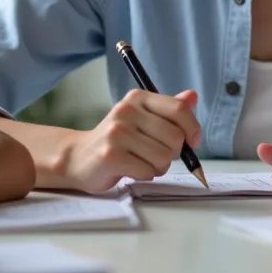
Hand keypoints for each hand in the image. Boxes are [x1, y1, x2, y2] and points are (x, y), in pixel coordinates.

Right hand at [65, 89, 200, 192]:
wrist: (79, 157)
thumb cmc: (117, 140)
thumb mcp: (143, 118)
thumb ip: (168, 109)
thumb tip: (193, 97)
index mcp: (138, 98)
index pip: (179, 109)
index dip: (192, 128)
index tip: (192, 141)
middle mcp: (127, 110)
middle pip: (175, 137)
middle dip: (172, 153)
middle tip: (156, 155)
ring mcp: (117, 132)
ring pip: (163, 157)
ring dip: (158, 167)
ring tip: (142, 162)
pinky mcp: (110, 155)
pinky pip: (147, 171)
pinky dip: (145, 175)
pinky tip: (130, 169)